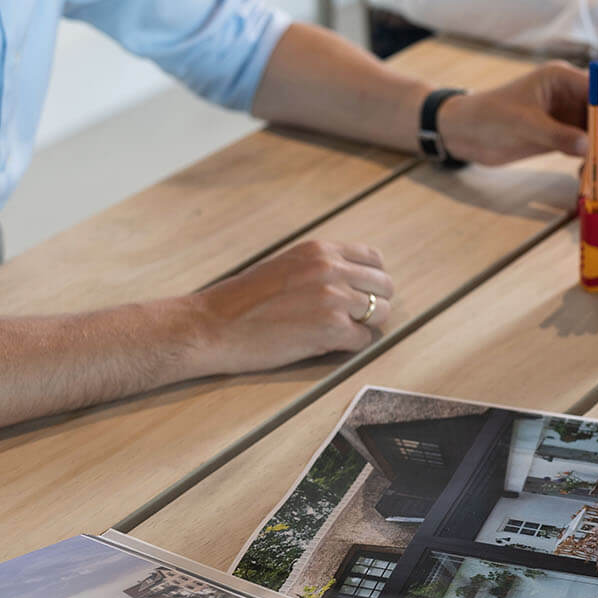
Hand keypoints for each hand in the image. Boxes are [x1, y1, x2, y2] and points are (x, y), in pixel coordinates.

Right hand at [188, 240, 393, 374]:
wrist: (212, 326)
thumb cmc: (242, 301)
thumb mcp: (287, 266)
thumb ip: (321, 267)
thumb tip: (353, 280)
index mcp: (321, 251)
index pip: (374, 259)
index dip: (370, 280)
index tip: (360, 294)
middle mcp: (332, 269)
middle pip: (384, 287)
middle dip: (373, 304)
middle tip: (353, 319)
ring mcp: (334, 299)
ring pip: (381, 313)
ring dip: (365, 326)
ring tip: (340, 333)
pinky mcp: (332, 328)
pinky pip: (365, 340)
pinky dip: (352, 346)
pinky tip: (329, 345)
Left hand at [436, 62, 588, 164]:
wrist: (464, 134)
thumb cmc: (489, 117)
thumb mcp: (524, 125)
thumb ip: (557, 135)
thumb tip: (588, 146)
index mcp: (560, 78)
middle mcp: (567, 94)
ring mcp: (565, 116)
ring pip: (595, 131)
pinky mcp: (560, 136)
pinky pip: (583, 147)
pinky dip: (588, 159)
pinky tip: (588, 173)